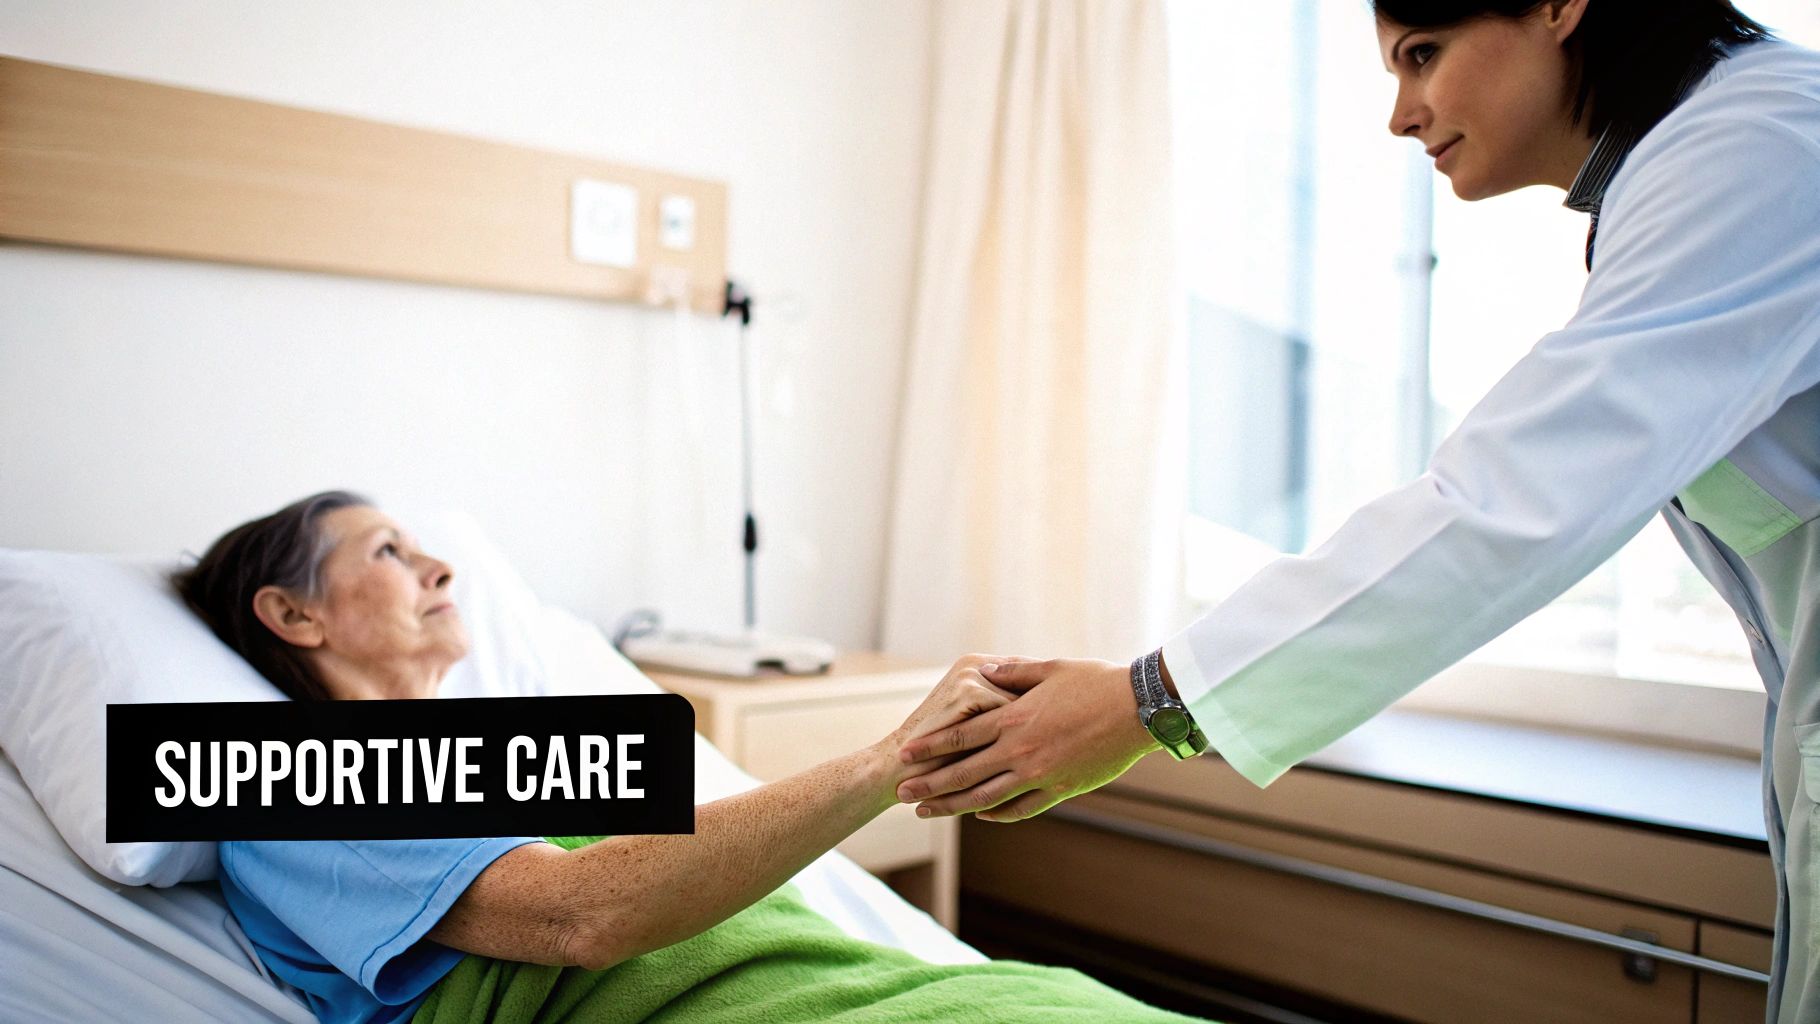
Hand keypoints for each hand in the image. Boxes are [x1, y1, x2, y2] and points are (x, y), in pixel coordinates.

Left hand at [894, 658, 1159, 821]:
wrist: (1138, 709)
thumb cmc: (1097, 682)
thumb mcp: (1050, 668)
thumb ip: (1013, 672)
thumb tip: (986, 669)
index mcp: (1014, 718)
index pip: (961, 735)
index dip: (930, 746)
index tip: (905, 754)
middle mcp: (1021, 750)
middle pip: (964, 772)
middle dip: (930, 784)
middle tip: (902, 794)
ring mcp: (1040, 774)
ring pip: (987, 797)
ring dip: (954, 806)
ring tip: (927, 812)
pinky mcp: (1061, 790)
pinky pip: (1022, 808)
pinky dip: (998, 813)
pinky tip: (980, 814)